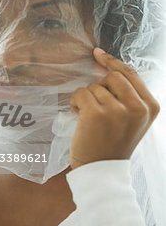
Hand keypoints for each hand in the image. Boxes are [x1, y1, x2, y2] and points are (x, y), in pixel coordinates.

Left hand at [69, 47, 159, 168]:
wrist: (101, 171)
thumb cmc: (113, 143)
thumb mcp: (132, 119)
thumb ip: (128, 96)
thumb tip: (107, 65)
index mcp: (150, 106)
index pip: (131, 73)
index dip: (113, 62)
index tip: (98, 54)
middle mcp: (137, 107)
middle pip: (112, 76)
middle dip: (100, 88)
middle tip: (96, 106)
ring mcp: (117, 110)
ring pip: (95, 86)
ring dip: (86, 98)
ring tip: (88, 117)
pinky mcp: (96, 114)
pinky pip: (81, 93)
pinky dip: (75, 101)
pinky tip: (77, 114)